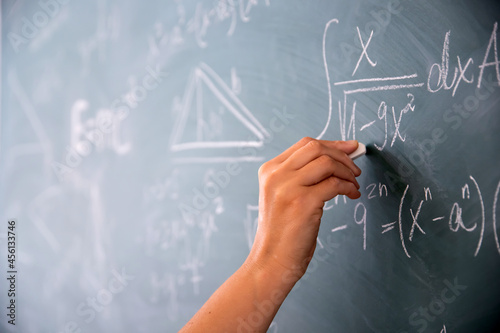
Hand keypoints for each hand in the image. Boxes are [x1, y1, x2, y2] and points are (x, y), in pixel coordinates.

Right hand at [249, 137, 361, 280]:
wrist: (272, 260)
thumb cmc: (282, 231)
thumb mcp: (283, 196)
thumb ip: (302, 176)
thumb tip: (337, 157)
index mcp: (269, 170)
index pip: (305, 144)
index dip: (332, 144)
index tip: (350, 148)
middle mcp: (276, 175)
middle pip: (316, 148)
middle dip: (342, 155)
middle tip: (355, 169)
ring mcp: (288, 187)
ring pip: (326, 162)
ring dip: (347, 171)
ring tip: (354, 185)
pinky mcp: (302, 202)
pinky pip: (334, 184)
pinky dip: (348, 187)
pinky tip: (352, 195)